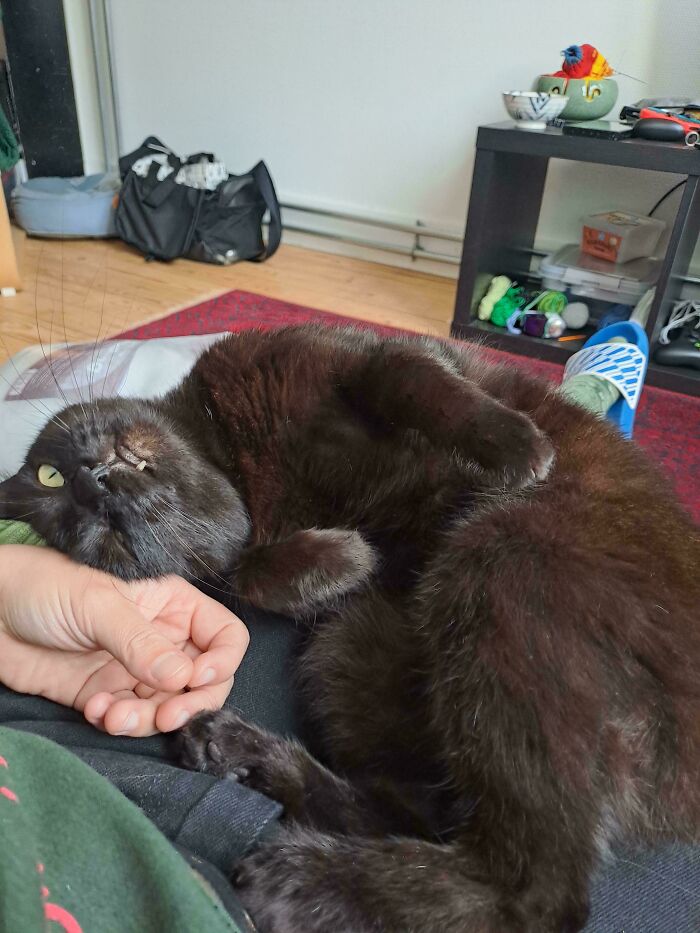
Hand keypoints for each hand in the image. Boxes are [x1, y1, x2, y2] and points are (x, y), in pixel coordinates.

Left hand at [0, 546, 248, 736]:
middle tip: (167, 717)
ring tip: (113, 715)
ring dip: (148, 719)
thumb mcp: (97, 605)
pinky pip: (133, 720)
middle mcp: (162, 638)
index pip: (225, 636)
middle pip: (206, 681)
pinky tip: (96, 711)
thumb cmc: (45, 586)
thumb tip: (184, 679)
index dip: (223, 661)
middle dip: (190, 703)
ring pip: (169, 707)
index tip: (196, 678)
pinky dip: (120, 723)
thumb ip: (140, 643)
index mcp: (173, 605)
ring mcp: (135, 669)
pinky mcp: (107, 695)